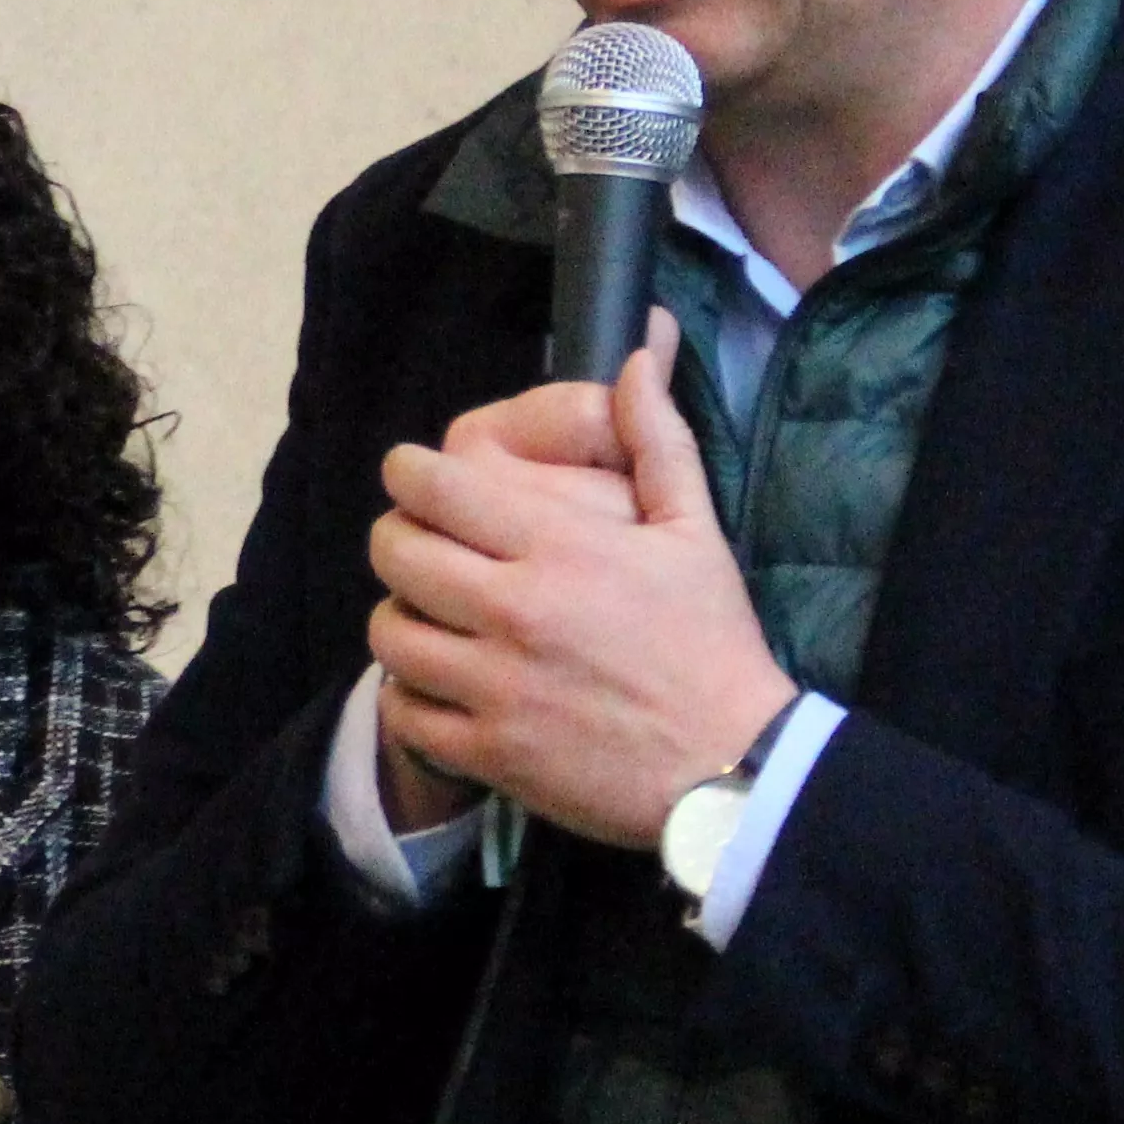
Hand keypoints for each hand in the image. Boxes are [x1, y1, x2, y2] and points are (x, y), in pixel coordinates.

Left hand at [366, 312, 795, 849]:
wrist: (734, 764)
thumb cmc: (712, 642)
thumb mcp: (694, 529)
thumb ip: (655, 440)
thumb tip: (633, 359)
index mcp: (559, 547)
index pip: (435, 487)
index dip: (407, 472)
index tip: (412, 476)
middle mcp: (515, 610)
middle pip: (395, 552)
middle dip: (396, 537)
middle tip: (416, 542)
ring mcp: (496, 685)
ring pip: (389, 633)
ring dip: (399, 616)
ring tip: (427, 614)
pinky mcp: (490, 751)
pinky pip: (405, 712)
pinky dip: (408, 696)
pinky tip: (436, 683)